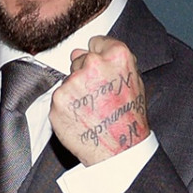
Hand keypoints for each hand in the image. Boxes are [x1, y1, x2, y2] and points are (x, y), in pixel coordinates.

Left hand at [49, 36, 149, 166]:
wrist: (120, 150)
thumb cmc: (129, 117)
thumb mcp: (134, 82)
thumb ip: (110, 61)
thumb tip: (81, 50)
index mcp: (116, 56)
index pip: (95, 42)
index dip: (99, 57)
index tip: (102, 70)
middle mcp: (93, 65)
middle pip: (79, 59)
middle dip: (85, 74)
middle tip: (99, 96)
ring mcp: (73, 82)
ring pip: (68, 79)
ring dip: (75, 91)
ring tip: (92, 109)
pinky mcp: (58, 99)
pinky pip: (59, 96)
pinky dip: (66, 106)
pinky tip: (80, 117)